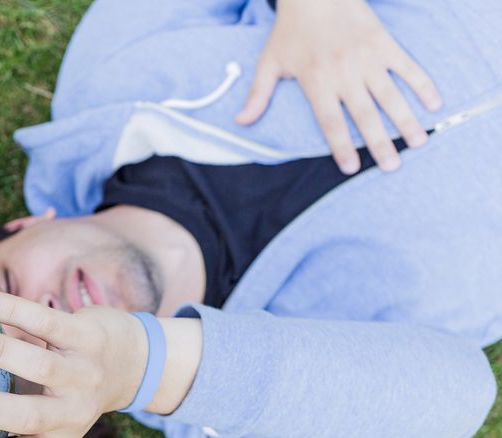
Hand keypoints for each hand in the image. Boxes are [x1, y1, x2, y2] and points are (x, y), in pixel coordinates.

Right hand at [0, 293, 148, 437]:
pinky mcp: (89, 337)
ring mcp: (84, 374)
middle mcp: (74, 414)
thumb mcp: (46, 416)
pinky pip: (46, 322)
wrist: (132, 360)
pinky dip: (10, 309)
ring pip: (38, 364)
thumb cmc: (66, 392)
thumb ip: (3, 420)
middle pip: (28, 416)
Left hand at [235, 0, 441, 174]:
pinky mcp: (384, 43)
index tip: (351, 168)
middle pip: (364, 114)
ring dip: (406, 119)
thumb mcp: (269, 62)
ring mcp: (367, 58)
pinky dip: (422, 84)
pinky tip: (434, 104)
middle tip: (392, 166)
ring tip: (419, 142)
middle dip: (379, 142)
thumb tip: (241, 122)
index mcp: (316, 81)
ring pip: (390, 94)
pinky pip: (407, 67)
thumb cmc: (290, 30)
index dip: (341, 146)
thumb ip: (258, 95)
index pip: (330, 121)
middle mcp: (344, 73)